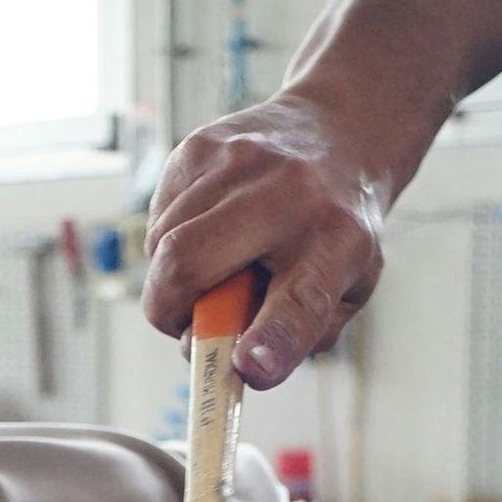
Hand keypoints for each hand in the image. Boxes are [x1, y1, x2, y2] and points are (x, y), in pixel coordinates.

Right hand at [143, 89, 387, 388]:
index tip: (244, 366)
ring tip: (212, 269)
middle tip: (186, 326)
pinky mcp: (199, 147)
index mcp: (337, 243)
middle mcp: (287, 195)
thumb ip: (296, 335)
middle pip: (189, 263)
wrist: (338, 134)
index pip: (299, 302)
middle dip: (168, 312)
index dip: (268, 342)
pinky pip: (156, 219)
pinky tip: (206, 233)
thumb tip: (228, 358)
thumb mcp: (345, 290)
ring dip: (170, 279)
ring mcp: (237, 163)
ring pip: (161, 246)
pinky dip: (169, 243)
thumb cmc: (335, 232)